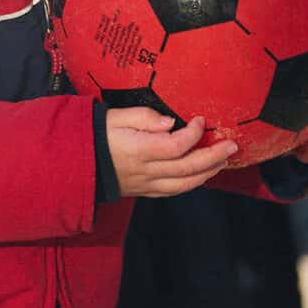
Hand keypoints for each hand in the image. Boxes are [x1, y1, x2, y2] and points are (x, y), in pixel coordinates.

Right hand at [106, 107, 236, 197]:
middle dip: (214, 157)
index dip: (194, 134)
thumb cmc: (94, 134)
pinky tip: (201, 174)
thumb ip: (143, 117)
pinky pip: (173, 191)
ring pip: (185, 184)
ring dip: (208, 172)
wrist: (75, 162)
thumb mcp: (113, 116)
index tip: (200, 120)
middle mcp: (145, 171)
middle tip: (231, 145)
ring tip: (223, 160)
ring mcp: (146, 184)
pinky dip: (192, 183)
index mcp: (138, 150)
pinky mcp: (144, 190)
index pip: (176, 145)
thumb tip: (170, 122)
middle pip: (188, 168)